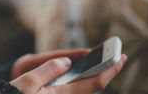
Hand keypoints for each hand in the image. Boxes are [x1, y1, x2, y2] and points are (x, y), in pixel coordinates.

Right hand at [10, 51, 126, 93]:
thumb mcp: (28, 81)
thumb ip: (48, 69)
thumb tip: (67, 62)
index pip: (93, 84)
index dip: (108, 71)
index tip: (119, 59)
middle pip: (93, 87)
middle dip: (106, 72)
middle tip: (118, 58)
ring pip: (85, 89)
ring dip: (96, 75)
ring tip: (103, 62)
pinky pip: (76, 90)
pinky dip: (84, 80)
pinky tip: (84, 72)